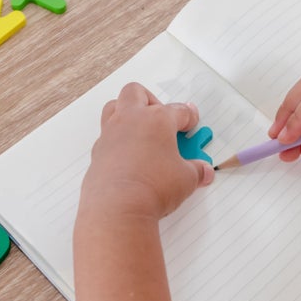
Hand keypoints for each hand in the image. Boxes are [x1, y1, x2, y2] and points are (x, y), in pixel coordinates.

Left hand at [80, 82, 214, 219]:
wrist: (118, 207)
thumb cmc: (153, 187)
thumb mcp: (186, 180)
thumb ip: (196, 171)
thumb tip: (203, 171)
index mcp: (157, 119)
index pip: (178, 111)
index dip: (188, 116)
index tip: (191, 122)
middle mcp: (131, 120)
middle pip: (136, 93)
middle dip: (151, 100)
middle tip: (162, 118)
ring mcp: (111, 134)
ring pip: (114, 107)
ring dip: (127, 112)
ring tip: (140, 130)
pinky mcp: (98, 152)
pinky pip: (106, 136)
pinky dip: (117, 140)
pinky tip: (127, 156)